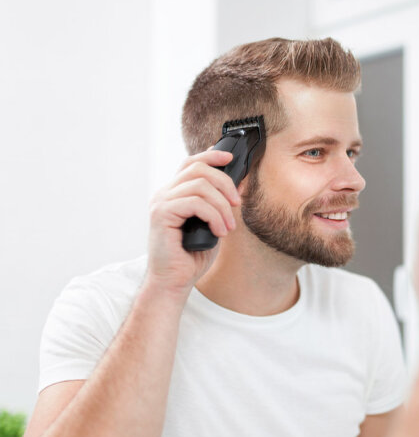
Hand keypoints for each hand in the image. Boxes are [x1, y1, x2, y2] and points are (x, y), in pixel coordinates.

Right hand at [146, 150, 240, 293]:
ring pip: (200, 185)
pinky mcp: (161, 214)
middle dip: (224, 182)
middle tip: (237, 204)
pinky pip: (195, 203)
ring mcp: (161, 202)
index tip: (230, 158)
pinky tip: (219, 231)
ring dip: (221, 205)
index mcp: (175, 194)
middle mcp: (165, 194)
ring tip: (228, 227)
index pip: (190, 163)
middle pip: (198, 168)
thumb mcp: (214, 225)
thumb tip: (239, 184)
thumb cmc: (191, 256)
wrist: (174, 281)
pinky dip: (214, 216)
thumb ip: (221, 204)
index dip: (211, 155)